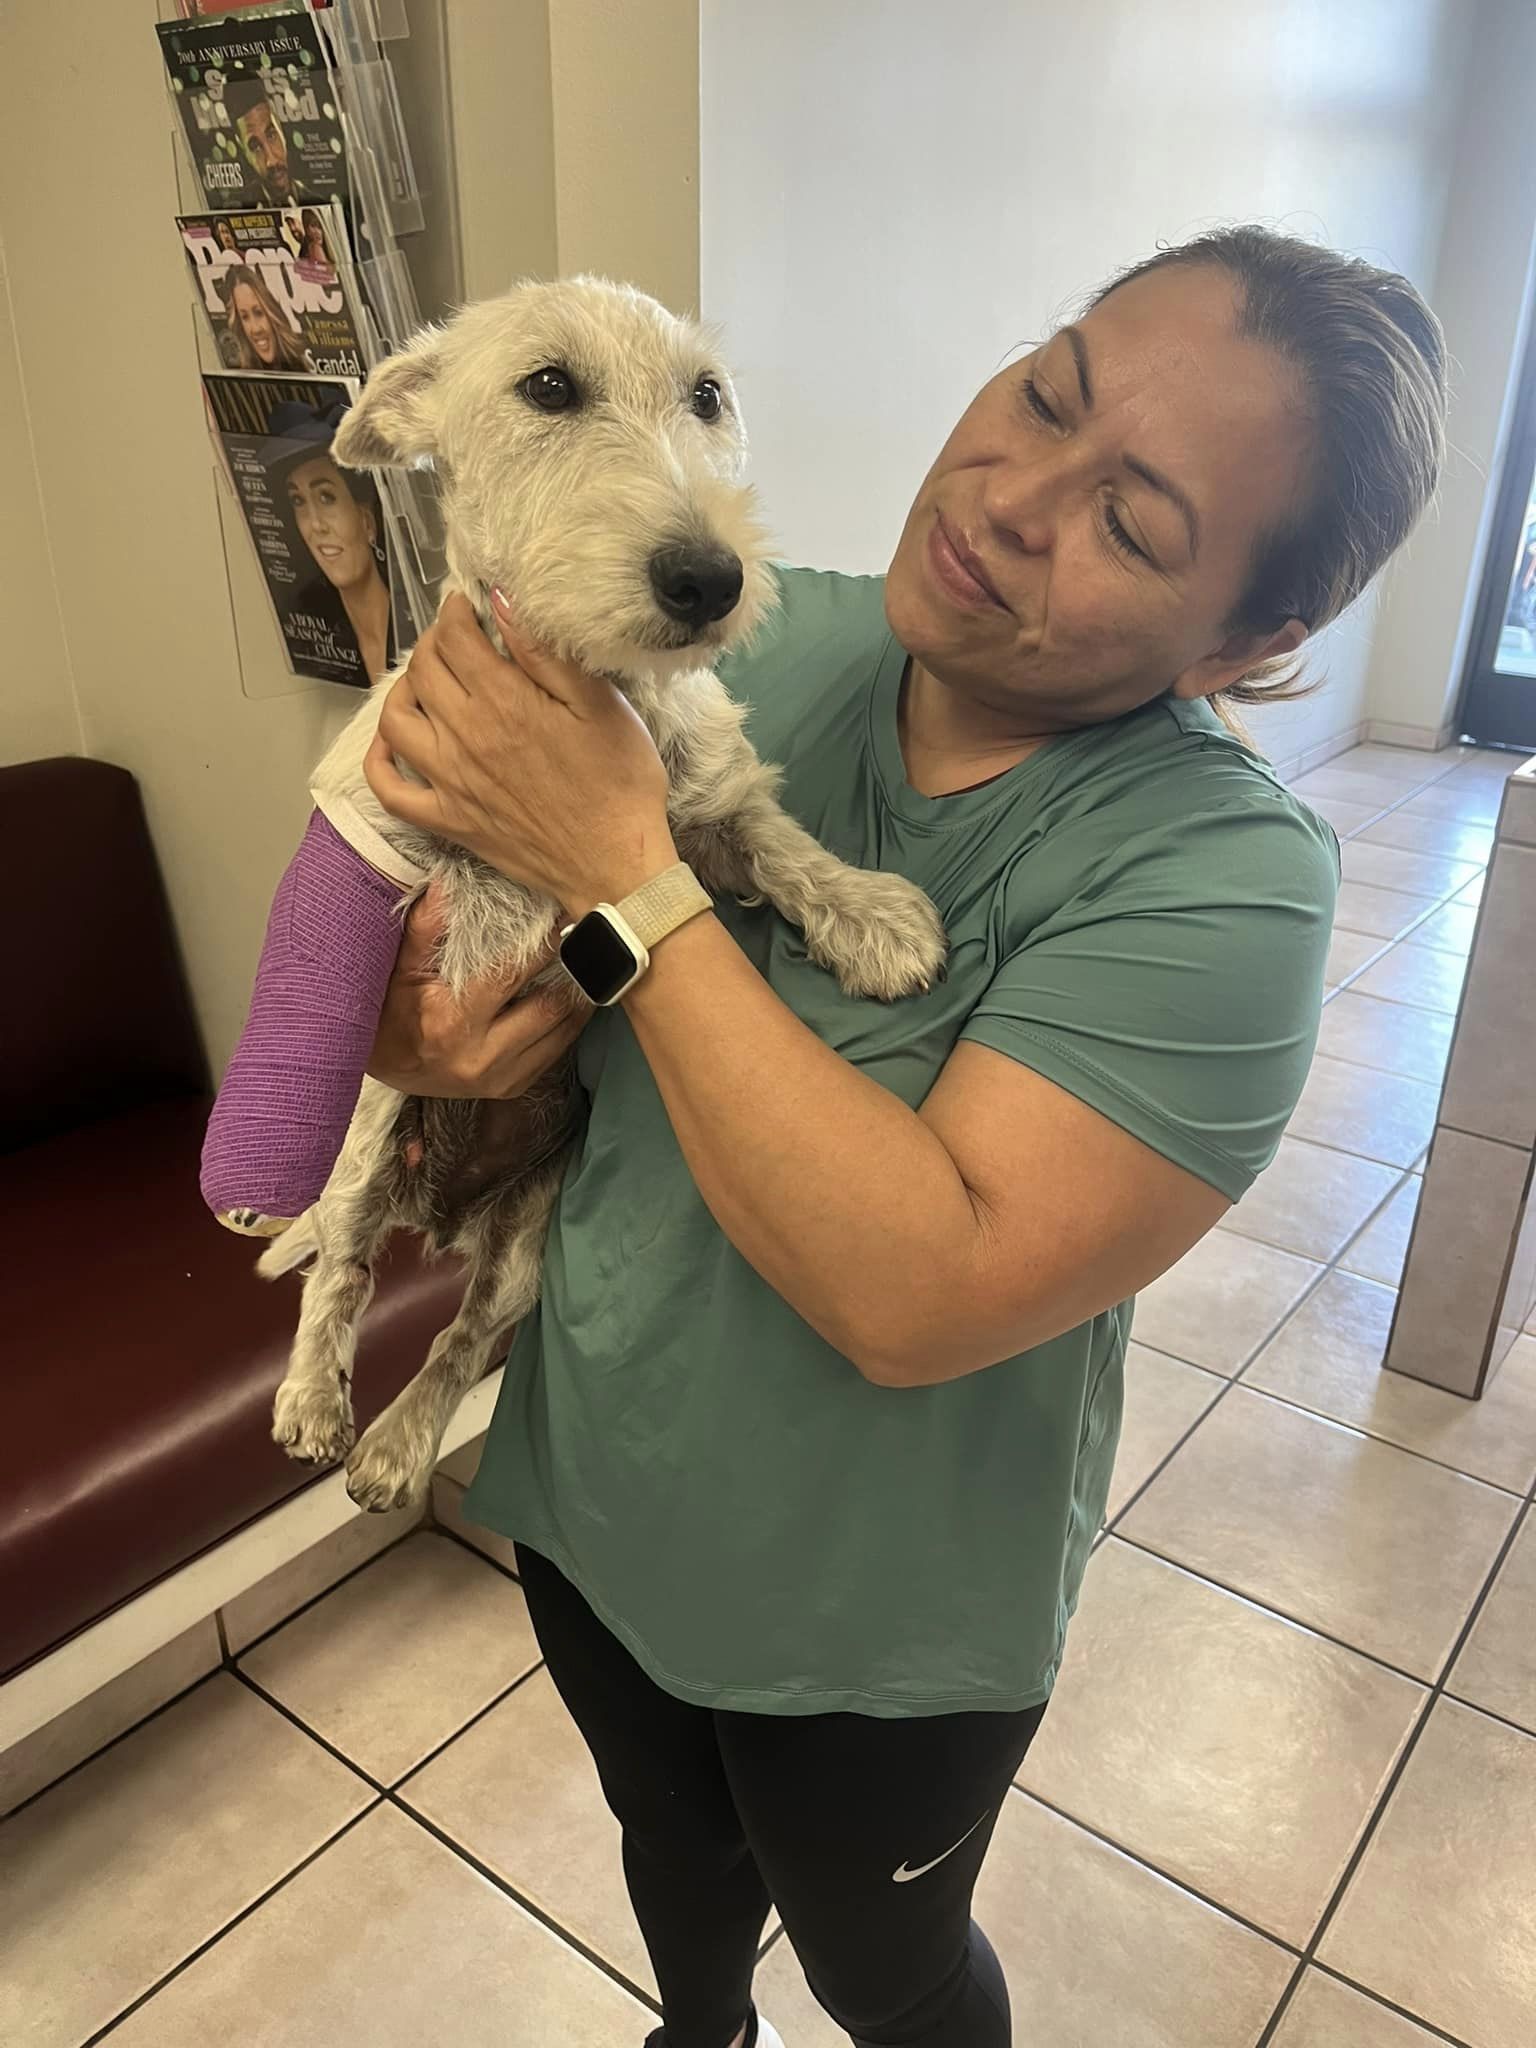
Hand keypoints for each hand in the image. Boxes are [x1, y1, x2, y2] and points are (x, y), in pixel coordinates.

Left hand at [364, 590, 676, 913]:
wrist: (615, 863)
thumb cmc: (619, 783)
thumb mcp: (600, 705)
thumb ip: (545, 653)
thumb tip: (502, 603)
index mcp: (504, 701)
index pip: (455, 637)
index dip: (457, 610)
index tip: (468, 605)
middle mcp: (465, 737)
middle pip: (422, 670)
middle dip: (435, 642)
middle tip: (457, 640)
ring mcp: (450, 781)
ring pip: (396, 719)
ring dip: (404, 689)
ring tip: (428, 682)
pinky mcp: (448, 820)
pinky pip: (390, 789)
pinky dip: (381, 760)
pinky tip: (395, 743)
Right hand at [368, 883, 590, 1098]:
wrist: (387, 1069)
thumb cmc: (392, 1013)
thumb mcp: (402, 969)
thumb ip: (426, 927)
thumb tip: (445, 883)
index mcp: (452, 1022)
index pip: (511, 975)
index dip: (543, 946)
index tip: (566, 919)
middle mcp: (480, 1056)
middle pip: (549, 1008)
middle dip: (572, 972)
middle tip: (590, 941)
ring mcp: (500, 1078)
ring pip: (562, 1033)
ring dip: (578, 998)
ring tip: (590, 966)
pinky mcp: (512, 1088)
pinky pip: (555, 1053)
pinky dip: (567, 1024)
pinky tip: (572, 998)